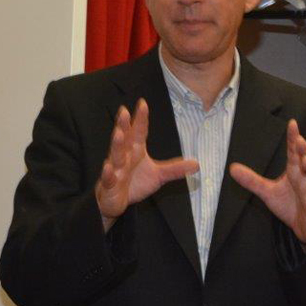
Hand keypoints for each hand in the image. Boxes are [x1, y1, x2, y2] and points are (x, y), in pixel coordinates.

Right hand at [95, 99, 198, 231]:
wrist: (117, 202)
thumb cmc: (135, 183)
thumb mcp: (158, 176)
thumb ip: (175, 169)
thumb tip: (197, 164)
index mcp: (135, 151)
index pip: (138, 132)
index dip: (141, 119)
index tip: (143, 103)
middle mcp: (124, 157)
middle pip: (124, 139)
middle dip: (123, 125)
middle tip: (123, 111)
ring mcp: (115, 170)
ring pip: (115, 156)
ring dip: (116, 145)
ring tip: (118, 133)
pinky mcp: (109, 185)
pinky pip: (108, 178)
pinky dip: (108, 173)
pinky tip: (108, 167)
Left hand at [229, 119, 305, 245]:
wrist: (302, 227)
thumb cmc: (288, 204)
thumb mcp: (267, 191)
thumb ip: (252, 180)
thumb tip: (232, 168)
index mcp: (295, 170)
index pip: (294, 151)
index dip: (294, 138)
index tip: (292, 124)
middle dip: (305, 150)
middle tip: (300, 141)